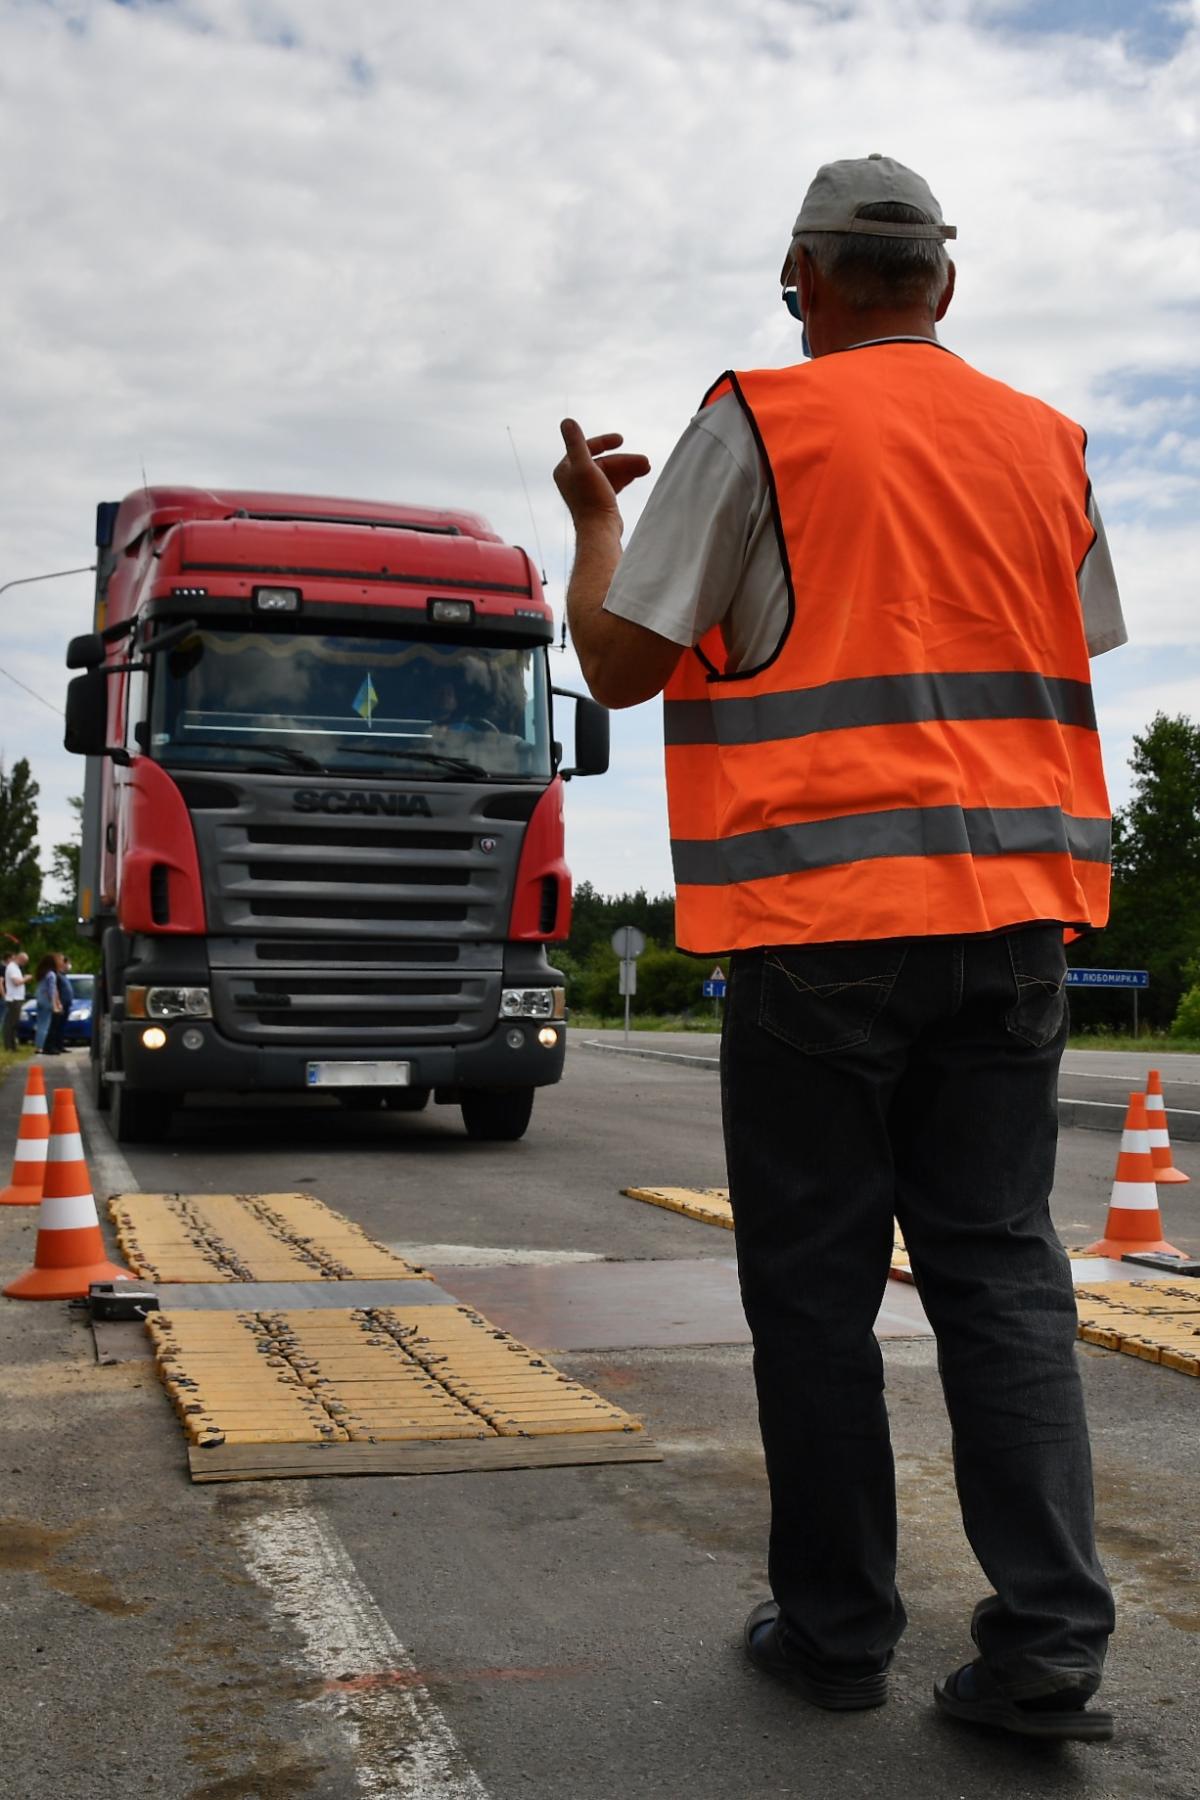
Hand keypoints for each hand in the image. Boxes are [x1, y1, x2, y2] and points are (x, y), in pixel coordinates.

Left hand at [553, 419, 649, 533]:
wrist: (600, 532)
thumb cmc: (592, 501)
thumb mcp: (584, 466)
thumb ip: (576, 443)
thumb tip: (567, 421)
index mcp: (566, 469)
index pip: (587, 448)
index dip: (605, 442)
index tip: (621, 440)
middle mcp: (573, 479)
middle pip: (603, 462)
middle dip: (625, 460)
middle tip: (645, 462)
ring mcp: (587, 491)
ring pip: (610, 472)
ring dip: (629, 468)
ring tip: (647, 467)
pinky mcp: (599, 501)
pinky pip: (613, 483)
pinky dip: (626, 477)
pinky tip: (640, 474)